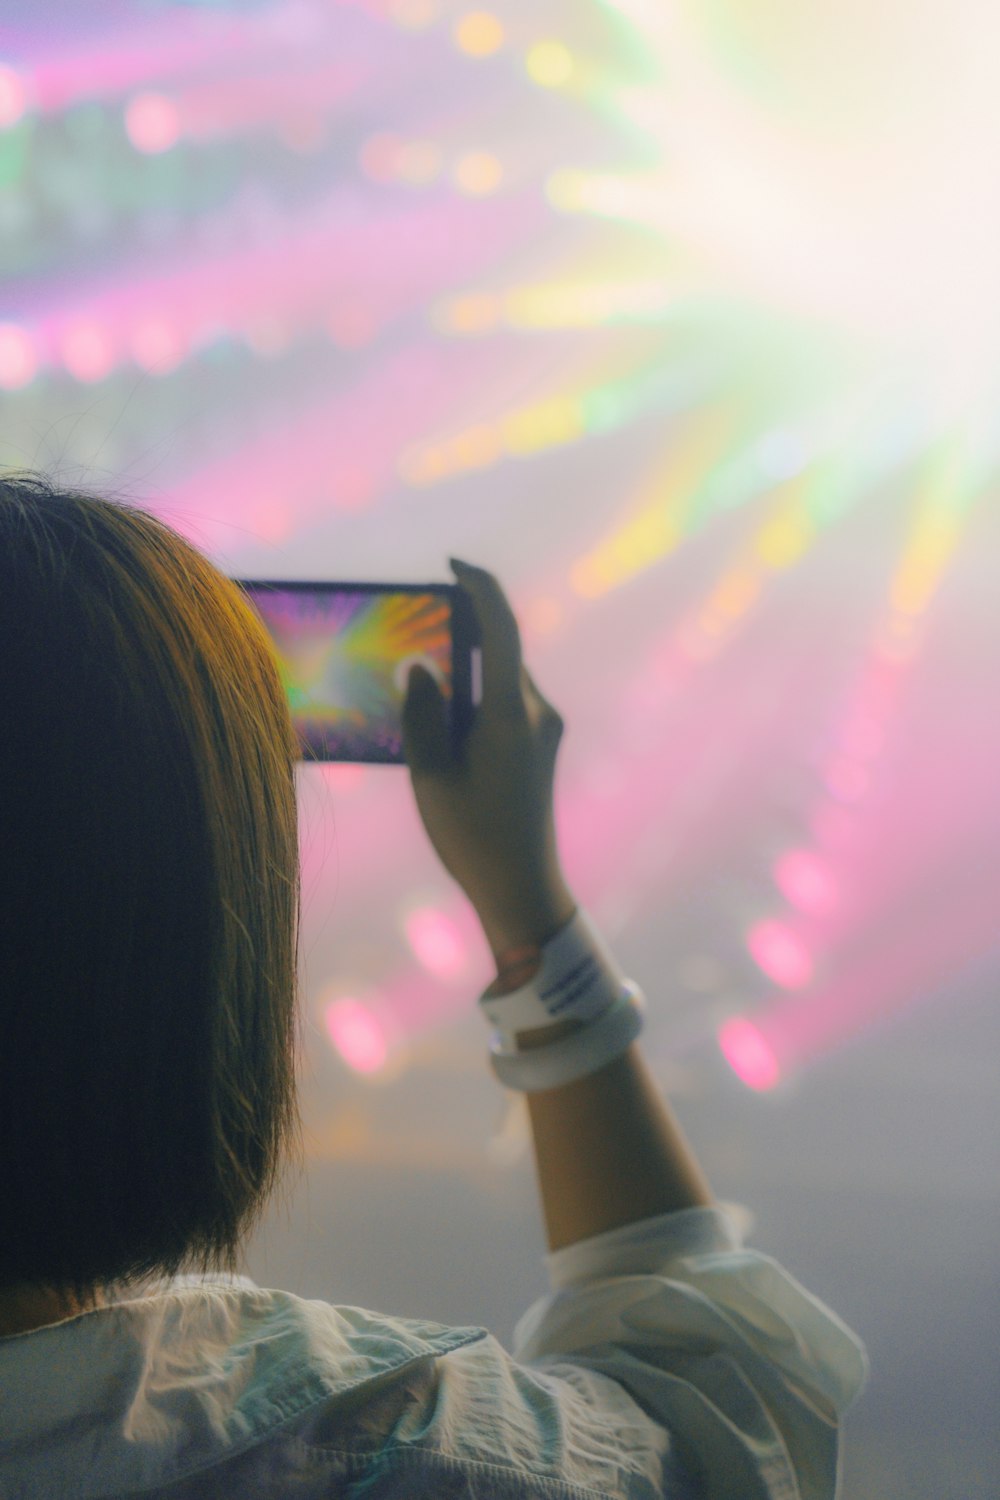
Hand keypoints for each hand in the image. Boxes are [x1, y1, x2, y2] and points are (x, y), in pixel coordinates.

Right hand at [401, 558, 575, 958]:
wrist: (523, 889)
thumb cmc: (473, 838)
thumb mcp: (431, 777)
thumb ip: (421, 716)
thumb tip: (418, 668)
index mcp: (510, 715)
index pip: (501, 628)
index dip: (480, 587)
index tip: (452, 565)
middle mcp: (536, 712)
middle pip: (499, 651)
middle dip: (459, 633)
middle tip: (415, 629)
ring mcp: (543, 729)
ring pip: (500, 678)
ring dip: (465, 669)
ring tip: (420, 682)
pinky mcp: (540, 745)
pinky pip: (505, 702)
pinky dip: (475, 695)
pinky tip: (443, 717)